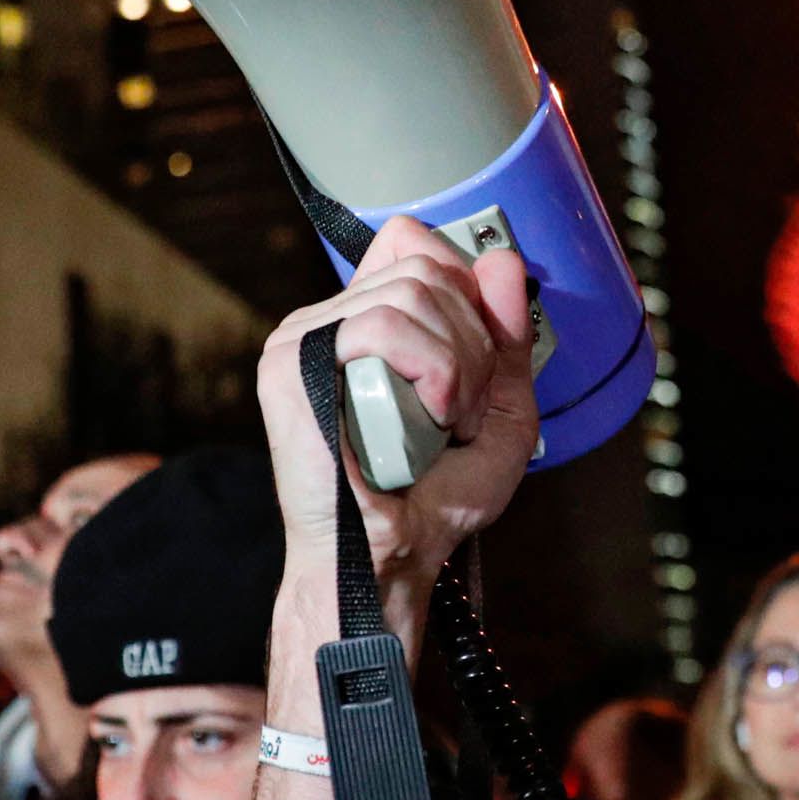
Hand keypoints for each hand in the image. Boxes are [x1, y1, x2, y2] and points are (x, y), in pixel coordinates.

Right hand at [255, 216, 538, 624]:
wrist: (393, 559)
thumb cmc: (434, 500)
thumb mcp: (501, 410)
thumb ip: (508, 337)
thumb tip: (502, 260)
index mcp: (366, 321)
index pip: (412, 241)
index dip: (463, 284)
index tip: (479, 355)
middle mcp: (329, 320)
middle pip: (427, 265)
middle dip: (475, 339)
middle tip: (465, 412)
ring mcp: (303, 339)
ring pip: (413, 292)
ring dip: (459, 366)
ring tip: (445, 425)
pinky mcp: (290, 366)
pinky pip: (381, 327)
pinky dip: (432, 374)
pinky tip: (426, 423)